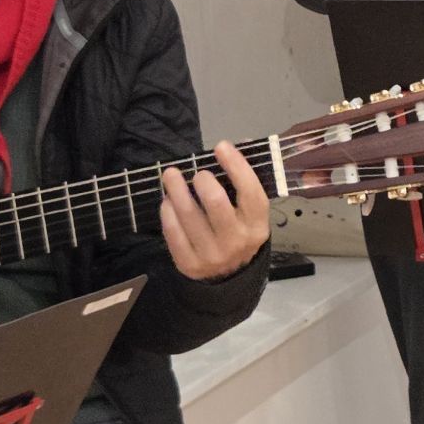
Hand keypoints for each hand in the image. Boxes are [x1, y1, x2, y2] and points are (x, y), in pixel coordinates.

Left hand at [159, 142, 269, 281]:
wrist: (230, 277)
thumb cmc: (239, 233)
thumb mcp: (249, 214)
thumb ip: (243, 183)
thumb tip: (232, 146)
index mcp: (256, 226)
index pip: (250, 191)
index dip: (236, 165)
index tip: (221, 146)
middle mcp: (237, 241)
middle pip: (216, 202)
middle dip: (203, 180)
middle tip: (197, 173)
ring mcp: (212, 255)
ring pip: (190, 216)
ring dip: (177, 191)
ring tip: (170, 176)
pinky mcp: (189, 264)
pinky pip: (173, 233)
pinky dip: (167, 213)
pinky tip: (167, 201)